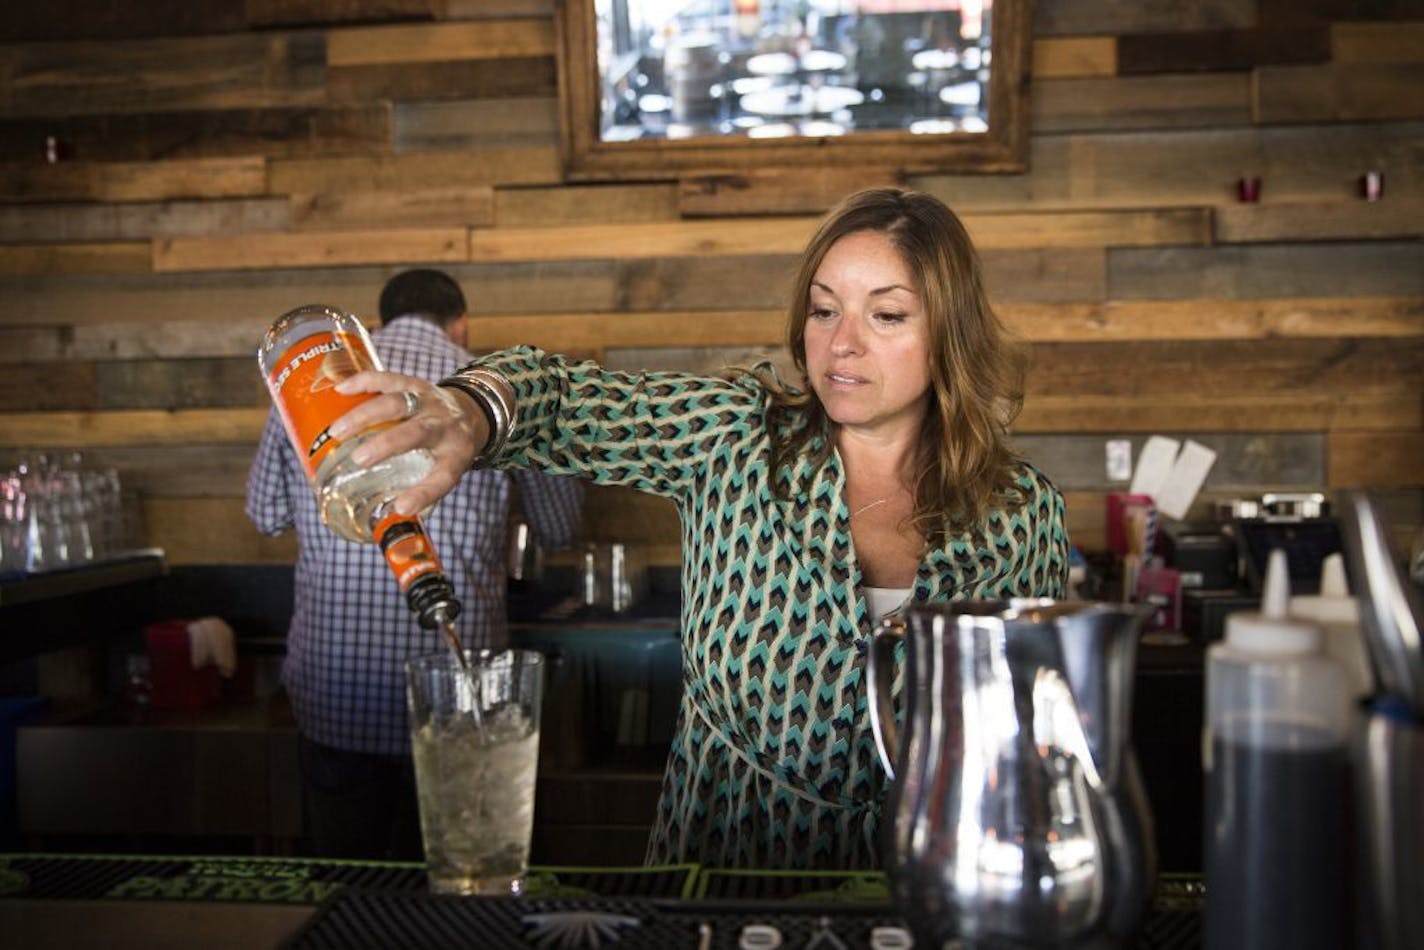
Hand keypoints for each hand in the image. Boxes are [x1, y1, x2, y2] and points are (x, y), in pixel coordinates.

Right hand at [329, 370, 489, 515]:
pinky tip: (341, 390)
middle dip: (387, 445)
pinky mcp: (416, 383)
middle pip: (417, 433)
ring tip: (337, 431)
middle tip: (358, 460)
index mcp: (456, 455)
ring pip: (399, 402)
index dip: (424, 493)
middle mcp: (446, 426)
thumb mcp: (446, 471)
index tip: (401, 507)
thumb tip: (384, 517)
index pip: (444, 477)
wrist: (472, 413)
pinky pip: (390, 379)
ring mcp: (432, 402)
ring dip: (365, 415)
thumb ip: (418, 491)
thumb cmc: (450, 451)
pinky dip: (364, 382)